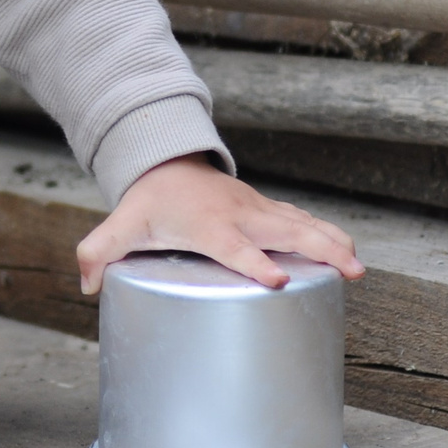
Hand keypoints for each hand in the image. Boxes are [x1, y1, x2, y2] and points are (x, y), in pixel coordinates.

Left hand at [76, 155, 362, 293]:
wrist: (168, 163)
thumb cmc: (149, 202)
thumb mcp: (121, 225)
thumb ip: (98, 252)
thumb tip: (88, 285)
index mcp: (206, 225)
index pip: (233, 246)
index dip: (254, 263)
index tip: (278, 280)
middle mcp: (239, 215)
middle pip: (286, 232)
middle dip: (319, 250)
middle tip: (349, 271)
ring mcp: (257, 211)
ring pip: (302, 225)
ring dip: (333, 243)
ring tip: (359, 267)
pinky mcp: (267, 212)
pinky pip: (303, 222)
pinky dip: (328, 235)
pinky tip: (348, 253)